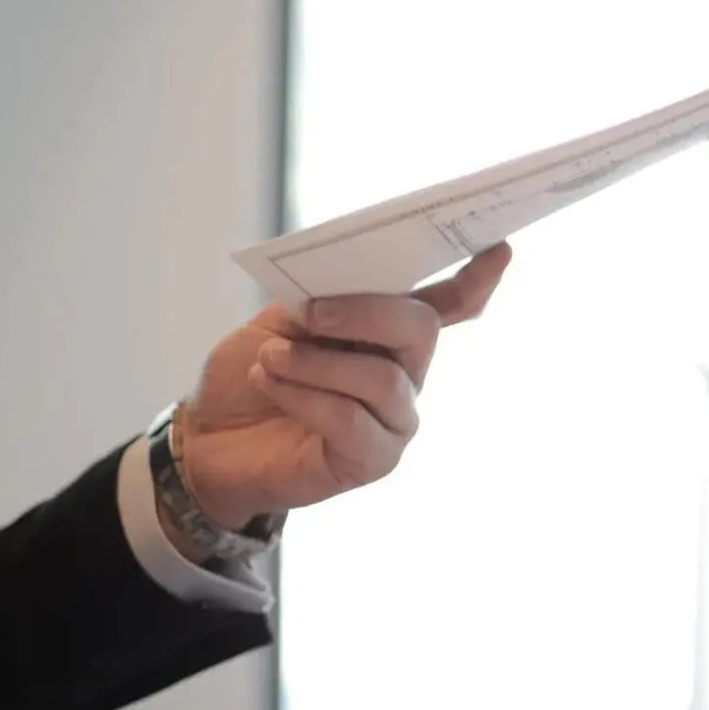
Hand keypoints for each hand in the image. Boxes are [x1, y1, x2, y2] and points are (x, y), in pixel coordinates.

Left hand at [170, 243, 512, 531]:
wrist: (208, 437)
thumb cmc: (251, 373)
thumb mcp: (281, 319)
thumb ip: (320, 297)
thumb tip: (344, 280)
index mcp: (390, 332)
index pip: (450, 305)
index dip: (477, 280)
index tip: (500, 249)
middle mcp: (405, 374)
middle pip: (421, 330)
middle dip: (367, 312)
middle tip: (311, 314)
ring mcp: (394, 420)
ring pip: (382, 379)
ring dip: (317, 363)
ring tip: (270, 359)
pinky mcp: (373, 460)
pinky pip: (351, 420)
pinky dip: (303, 396)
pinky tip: (270, 384)